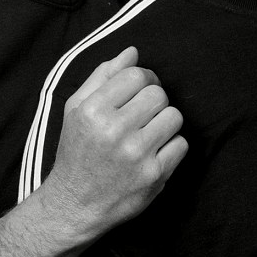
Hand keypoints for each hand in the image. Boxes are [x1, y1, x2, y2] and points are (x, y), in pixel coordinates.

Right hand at [46, 47, 186, 234]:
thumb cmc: (77, 151)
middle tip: (143, 114)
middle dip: (154, 101)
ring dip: (165, 122)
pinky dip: (171, 147)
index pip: (137, 75)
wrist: (74, 204)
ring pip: (174, 116)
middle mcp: (114, 131)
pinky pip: (181, 144)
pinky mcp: (154, 176)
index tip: (140, 90)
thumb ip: (103, 76)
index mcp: (93, 110)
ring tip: (149, 133)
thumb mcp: (76, 109)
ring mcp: (136, 155)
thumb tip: (132, 52)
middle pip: (158, 94)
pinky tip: (153, 153)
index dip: (144, 79)